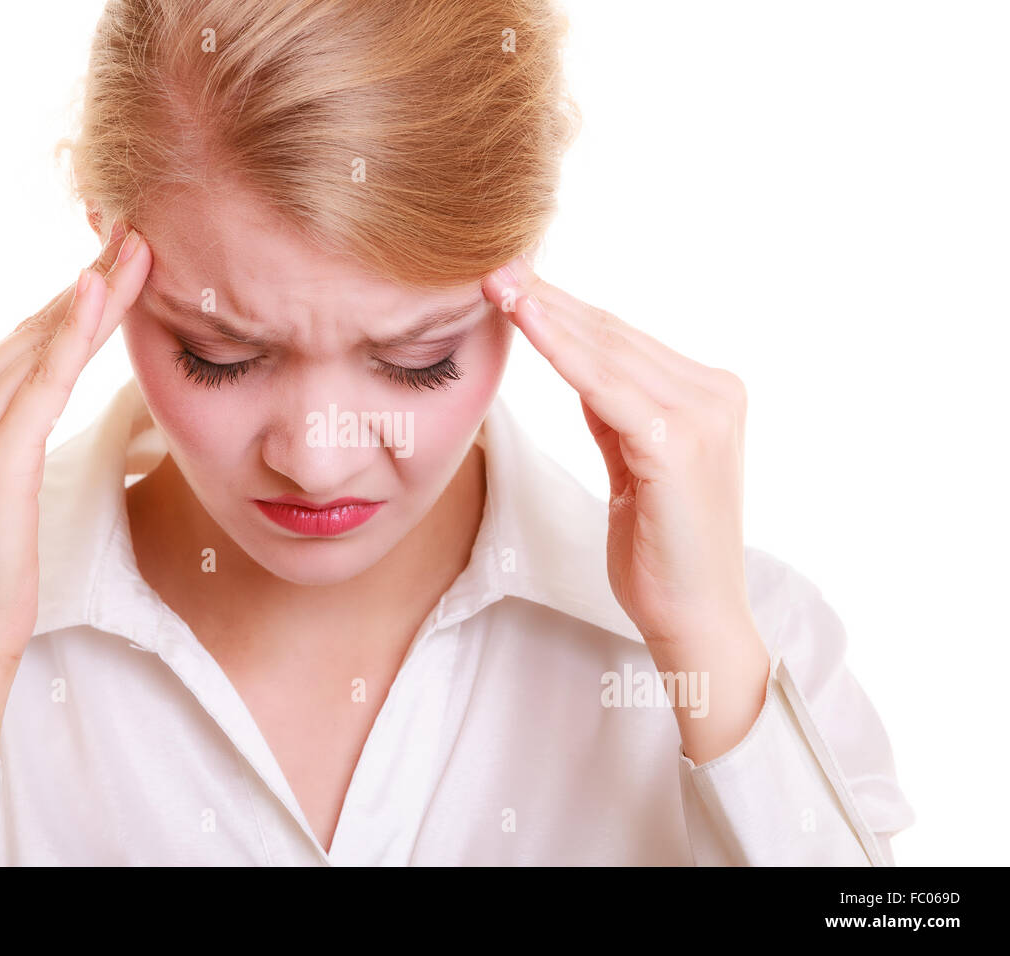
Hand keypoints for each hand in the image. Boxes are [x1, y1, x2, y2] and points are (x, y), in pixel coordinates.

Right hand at [0, 220, 152, 788]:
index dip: (75, 301)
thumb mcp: (3, 494)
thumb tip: (53, 396)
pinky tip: (102, 293)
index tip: (121, 261)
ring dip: (95, 293)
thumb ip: (17, 435)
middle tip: (141, 235)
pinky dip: (73, 335)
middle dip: (91, 283)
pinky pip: (42, 382)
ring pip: (41, 345)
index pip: (23, 343)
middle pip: (33, 332)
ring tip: (140, 248)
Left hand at [481, 253, 769, 761]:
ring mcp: (704, 415)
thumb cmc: (661, 552)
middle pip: (614, 336)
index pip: (623, 341)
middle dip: (550, 300)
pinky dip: (564, 351)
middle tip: (496, 266)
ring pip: (608, 352)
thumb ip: (615, 413)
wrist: (694, 620)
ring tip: (499, 282)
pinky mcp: (678, 443)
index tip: (514, 282)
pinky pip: (606, 386)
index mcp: (709, 395)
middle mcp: (715, 394)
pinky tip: (528, 321)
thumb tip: (579, 363)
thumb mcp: (633, 467)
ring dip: (549, 313)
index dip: (565, 310)